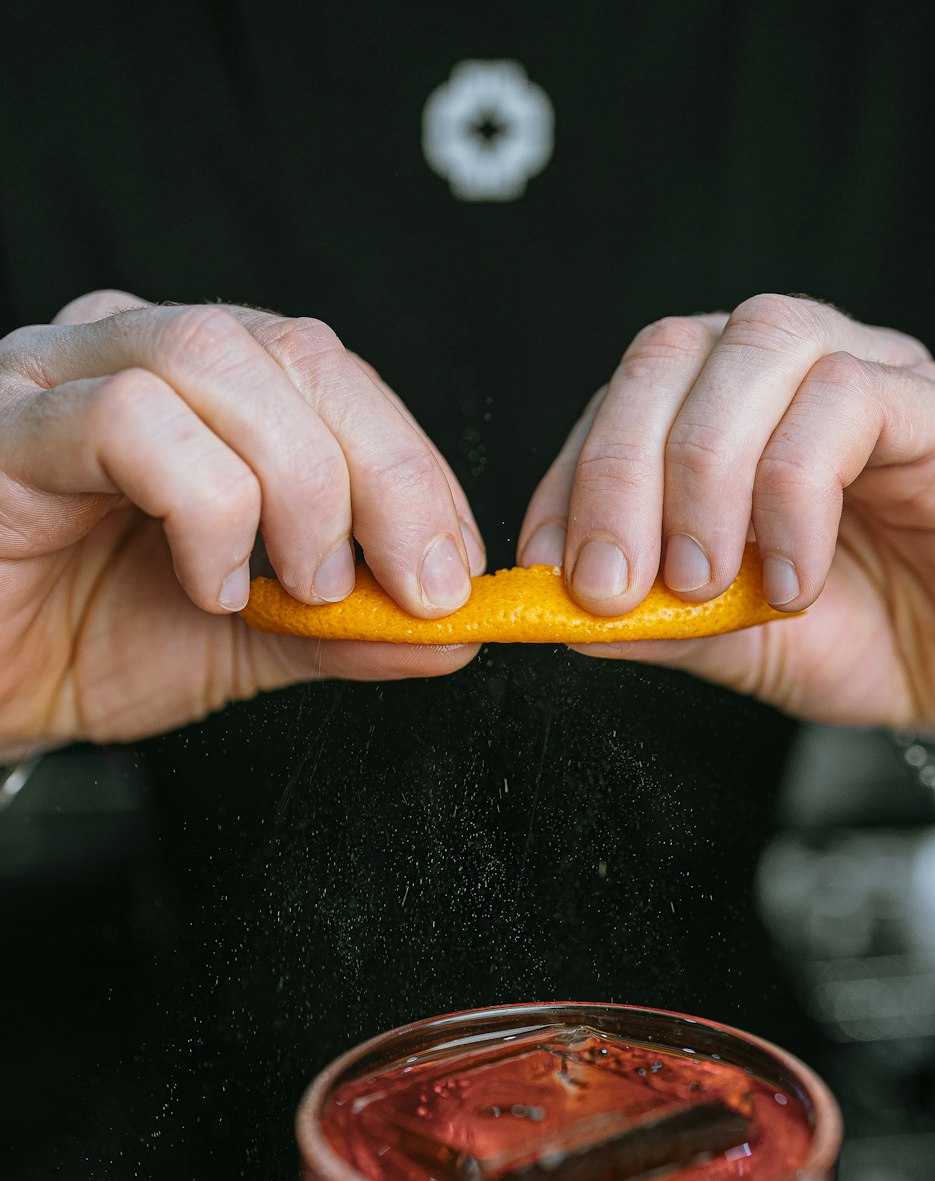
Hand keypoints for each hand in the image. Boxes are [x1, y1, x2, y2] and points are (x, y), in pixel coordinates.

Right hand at [0, 291, 484, 755]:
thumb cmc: (88, 646)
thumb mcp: (251, 643)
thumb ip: (349, 627)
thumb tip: (460, 629)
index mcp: (205, 392)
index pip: (335, 378)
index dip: (416, 466)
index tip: (457, 569)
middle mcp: (134, 354)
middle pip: (296, 351)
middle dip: (388, 472)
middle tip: (418, 583)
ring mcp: (63, 375)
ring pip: (218, 360)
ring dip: (301, 485)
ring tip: (304, 589)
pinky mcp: (6, 425)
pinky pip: (127, 417)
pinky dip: (204, 505)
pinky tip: (207, 582)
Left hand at [518, 294, 934, 731]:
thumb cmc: (855, 638)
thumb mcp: (722, 641)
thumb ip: (647, 619)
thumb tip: (556, 611)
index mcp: (721, 409)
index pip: (622, 398)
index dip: (571, 477)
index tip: (548, 570)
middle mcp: (784, 372)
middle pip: (671, 352)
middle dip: (620, 473)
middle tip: (612, 587)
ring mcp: (866, 374)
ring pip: (759, 348)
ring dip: (705, 472)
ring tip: (704, 583)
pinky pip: (853, 400)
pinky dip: (797, 492)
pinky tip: (794, 578)